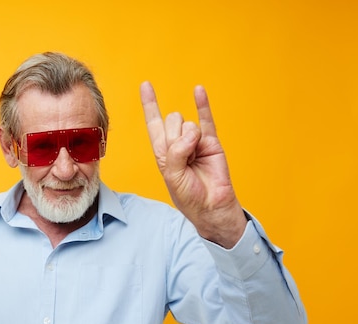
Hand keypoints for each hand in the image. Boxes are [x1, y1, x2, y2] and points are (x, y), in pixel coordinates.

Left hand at [139, 82, 245, 247]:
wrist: (212, 205)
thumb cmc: (189, 195)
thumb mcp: (172, 176)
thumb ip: (176, 152)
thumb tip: (191, 132)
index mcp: (163, 151)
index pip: (154, 123)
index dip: (150, 104)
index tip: (146, 85)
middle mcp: (177, 142)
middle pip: (171, 121)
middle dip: (175, 136)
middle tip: (184, 157)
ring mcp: (195, 140)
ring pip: (187, 123)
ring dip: (190, 140)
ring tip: (196, 159)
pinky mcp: (211, 141)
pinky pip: (206, 118)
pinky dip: (202, 104)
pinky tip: (198, 90)